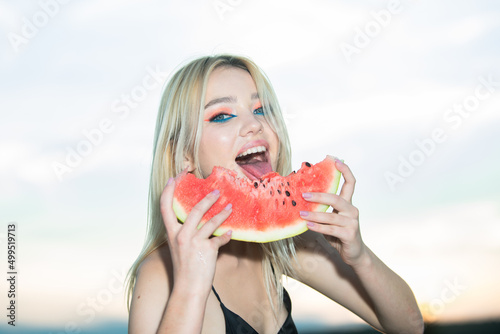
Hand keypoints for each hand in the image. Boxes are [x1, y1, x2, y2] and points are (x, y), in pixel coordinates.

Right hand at [160, 178, 231, 294]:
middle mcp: (181, 235)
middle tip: (217, 191)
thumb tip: (196, 218)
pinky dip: (226, 235)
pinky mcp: (208, 250)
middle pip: (194, 209)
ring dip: (223, 213)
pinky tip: (231, 233)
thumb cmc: (184, 267)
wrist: (188, 289)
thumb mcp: (178, 247)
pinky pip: (220, 238)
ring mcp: (194, 242)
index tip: (175, 176)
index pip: (165, 206)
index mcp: (171, 233)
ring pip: (211, 221)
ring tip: (230, 207)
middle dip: (207, 198)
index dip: (169, 189)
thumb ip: (184, 232)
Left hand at [300, 159, 366, 266]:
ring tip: (301, 214)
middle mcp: (352, 210)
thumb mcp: (331, 218)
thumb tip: (301, 198)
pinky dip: (319, 227)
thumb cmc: (338, 233)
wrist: (354, 254)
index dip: (345, 170)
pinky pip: (331, 229)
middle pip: (336, 198)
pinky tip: (308, 226)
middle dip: (320, 195)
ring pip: (332, 215)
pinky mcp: (350, 234)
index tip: (336, 160)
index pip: (350, 183)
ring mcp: (352, 222)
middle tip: (304, 195)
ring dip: (315, 214)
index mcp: (348, 203)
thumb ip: (323, 209)